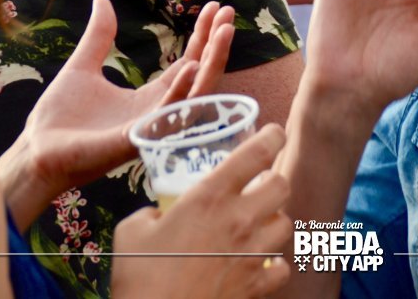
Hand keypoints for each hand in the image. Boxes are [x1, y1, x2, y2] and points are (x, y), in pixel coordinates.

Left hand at [0, 0, 235, 226]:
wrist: (35, 149)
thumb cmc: (58, 116)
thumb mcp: (83, 66)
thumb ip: (99, 36)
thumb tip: (102, 0)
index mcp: (149, 98)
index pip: (187, 63)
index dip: (202, 37)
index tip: (215, 7)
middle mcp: (158, 113)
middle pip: (199, 75)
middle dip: (217, 45)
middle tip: (229, 12)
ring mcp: (151, 127)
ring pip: (195, 94)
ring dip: (212, 63)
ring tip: (224, 31)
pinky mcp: (138, 140)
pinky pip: (167, 115)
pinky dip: (182, 91)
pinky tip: (190, 65)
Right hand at [111, 125, 291, 298]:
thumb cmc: (140, 277)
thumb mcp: (132, 230)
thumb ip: (151, 212)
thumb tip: (158, 214)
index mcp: (209, 197)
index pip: (257, 153)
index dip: (272, 137)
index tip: (274, 134)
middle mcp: (239, 220)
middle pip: (282, 185)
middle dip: (273, 182)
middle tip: (258, 186)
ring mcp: (252, 254)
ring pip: (286, 224)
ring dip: (273, 221)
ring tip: (256, 225)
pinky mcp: (256, 286)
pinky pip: (281, 267)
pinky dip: (273, 265)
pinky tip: (257, 264)